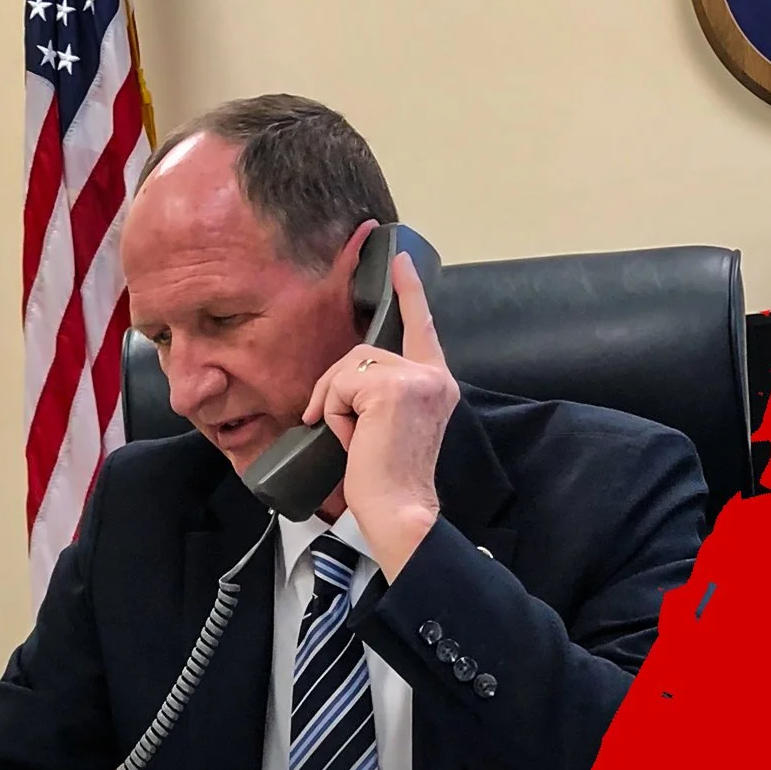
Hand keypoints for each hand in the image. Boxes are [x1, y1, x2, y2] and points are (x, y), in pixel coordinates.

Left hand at [303, 252, 459, 579]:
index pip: (423, 327)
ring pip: (347, 368)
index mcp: (437, 383)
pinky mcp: (389, 388)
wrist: (400, 508)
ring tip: (354, 439)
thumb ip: (384, 393)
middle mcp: (432, 375)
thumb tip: (347, 378)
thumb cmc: (391, 479)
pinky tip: (353, 440)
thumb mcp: (392, 425)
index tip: (401, 261)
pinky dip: (333, 415)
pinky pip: (338, 386)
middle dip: (337, 388)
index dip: (410, 292)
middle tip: (344, 430)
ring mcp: (413, 379)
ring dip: (335, 405)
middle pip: (363, 352)